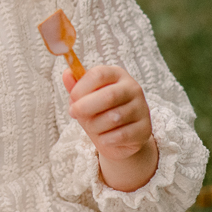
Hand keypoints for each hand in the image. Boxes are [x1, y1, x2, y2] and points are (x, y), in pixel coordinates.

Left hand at [64, 66, 157, 191]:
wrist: (118, 138)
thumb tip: (67, 73)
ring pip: (114, 118)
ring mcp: (142, 109)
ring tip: (91, 126)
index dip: (81, 87)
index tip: (72, 98)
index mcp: (117, 75)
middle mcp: (133, 88)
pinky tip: (104, 137)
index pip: (99, 74)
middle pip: (109, 96)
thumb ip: (75, 86)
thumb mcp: (84, 98)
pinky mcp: (144, 129)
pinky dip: (106, 139)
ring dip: (94, 125)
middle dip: (85, 107)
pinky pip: (120, 135)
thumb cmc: (98, 111)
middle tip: (74, 113)